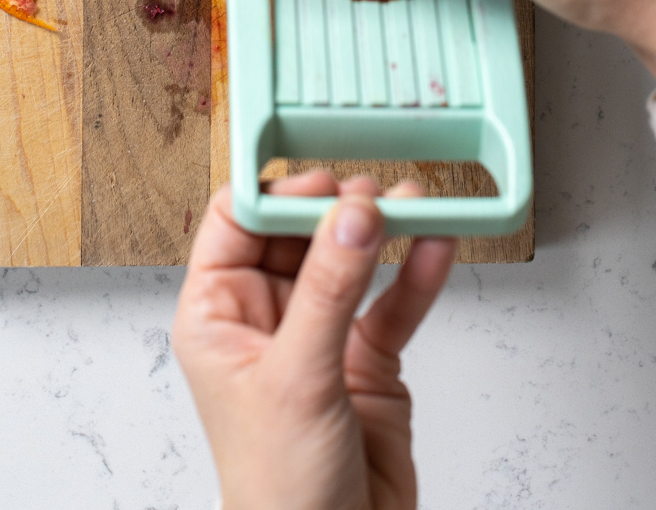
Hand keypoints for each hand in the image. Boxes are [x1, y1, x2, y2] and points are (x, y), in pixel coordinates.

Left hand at [173, 170, 455, 509]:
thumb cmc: (278, 495)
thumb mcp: (297, 379)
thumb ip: (329, 290)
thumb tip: (351, 216)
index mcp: (217, 315)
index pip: (237, 223)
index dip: (277, 193)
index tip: (322, 177)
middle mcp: (265, 319)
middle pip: (300, 233)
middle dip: (338, 205)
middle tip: (374, 189)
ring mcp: (319, 336)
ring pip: (351, 261)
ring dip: (383, 230)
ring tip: (413, 200)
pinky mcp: (366, 360)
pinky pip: (393, 301)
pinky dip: (417, 272)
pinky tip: (437, 242)